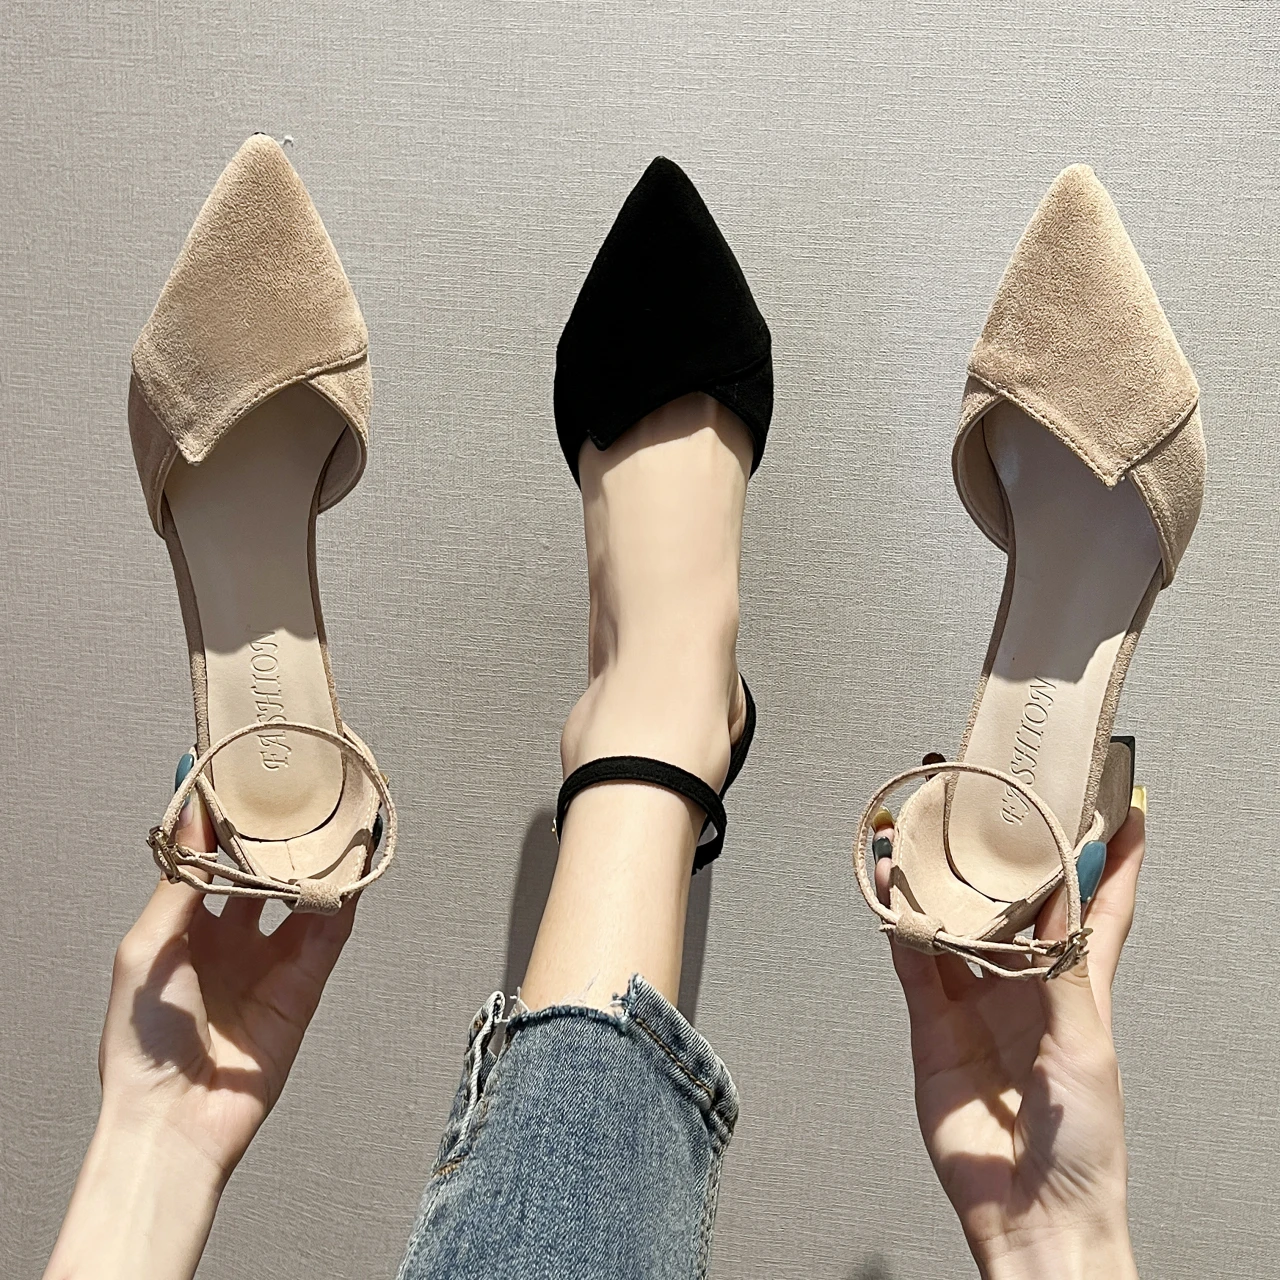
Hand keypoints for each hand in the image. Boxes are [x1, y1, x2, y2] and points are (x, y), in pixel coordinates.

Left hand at [45, 759, 357, 1279]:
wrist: (175, 1122)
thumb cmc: (143, 1045)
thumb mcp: (148, 946)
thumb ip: (180, 878)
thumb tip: (190, 807)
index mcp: (186, 925)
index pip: (215, 854)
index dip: (231, 815)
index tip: (245, 769)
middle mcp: (232, 937)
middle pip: (266, 867)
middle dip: (283, 829)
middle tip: (302, 782)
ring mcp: (272, 959)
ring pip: (305, 893)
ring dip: (320, 855)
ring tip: (337, 808)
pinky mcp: (306, 984)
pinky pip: (332, 930)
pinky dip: (346, 896)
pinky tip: (354, 860)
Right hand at [875, 797, 1146, 1279]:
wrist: (1031, 1212)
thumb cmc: (1084, 1144)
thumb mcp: (1085, 1043)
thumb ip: (1063, 967)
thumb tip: (1063, 895)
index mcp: (1082, 984)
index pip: (1103, 902)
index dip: (1117, 851)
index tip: (1121, 799)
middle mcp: (1027, 984)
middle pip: (1014, 898)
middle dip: (1002, 846)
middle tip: (987, 795)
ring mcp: (977, 1001)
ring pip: (954, 918)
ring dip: (938, 876)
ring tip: (921, 828)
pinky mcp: (933, 1025)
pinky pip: (913, 960)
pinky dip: (898, 923)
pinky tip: (889, 890)